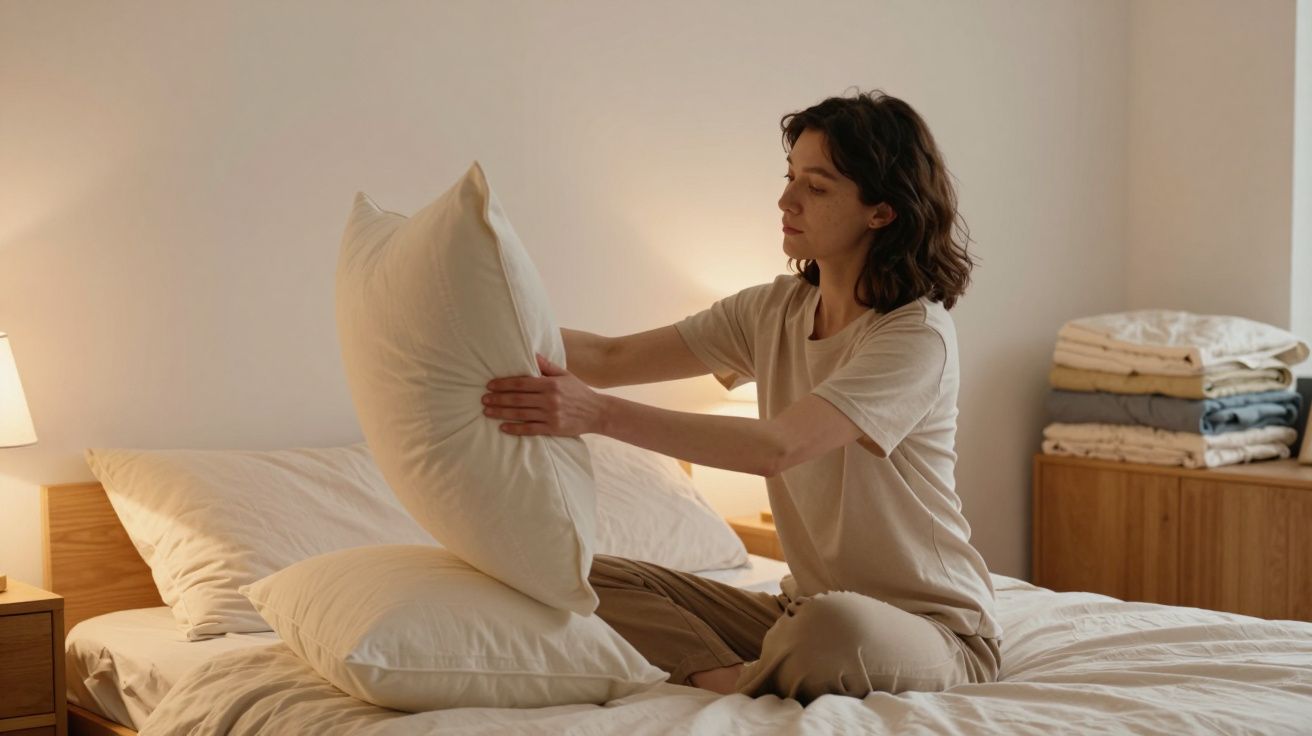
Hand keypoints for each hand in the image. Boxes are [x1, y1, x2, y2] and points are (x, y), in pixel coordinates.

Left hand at [482, 353, 606, 436]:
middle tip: (483, 399)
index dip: (504, 384)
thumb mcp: (565, 375)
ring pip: (521, 414)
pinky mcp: (553, 429)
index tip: (490, 385)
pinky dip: (515, 428)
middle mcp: (549, 399)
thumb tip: (531, 353)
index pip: (522, 383)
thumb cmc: (579, 392)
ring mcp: (551, 415)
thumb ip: (547, 366)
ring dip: (501, 413)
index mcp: (551, 384)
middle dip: (498, 399)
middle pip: (518, 399)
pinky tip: (503, 428)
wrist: (597, 412)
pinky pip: (530, 429)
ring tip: (487, 412)